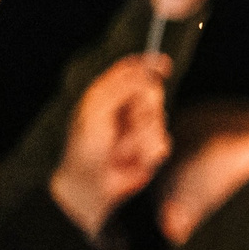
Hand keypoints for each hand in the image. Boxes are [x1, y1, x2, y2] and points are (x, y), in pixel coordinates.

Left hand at [49, 53, 171, 235]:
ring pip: (160, 118)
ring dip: (144, 135)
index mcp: (107, 94)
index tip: (164, 65)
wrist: (90, 185)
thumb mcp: (96, 112)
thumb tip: (145, 72)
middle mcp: (125, 108)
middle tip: (130, 121)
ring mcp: (139, 128)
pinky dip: (148, 151)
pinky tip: (134, 161)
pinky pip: (163, 142)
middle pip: (152, 92)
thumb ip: (120, 89)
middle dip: (145, 107)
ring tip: (123, 149)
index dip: (149, 64)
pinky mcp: (149, 148)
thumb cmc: (84, 148)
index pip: (132, 69)